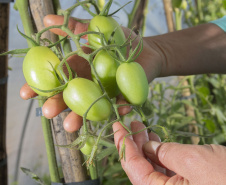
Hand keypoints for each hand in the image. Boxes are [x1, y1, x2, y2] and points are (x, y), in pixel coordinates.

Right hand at [19, 15, 161, 131]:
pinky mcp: (125, 98)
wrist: (147, 50)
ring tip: (70, 126)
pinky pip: (120, 105)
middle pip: (71, 96)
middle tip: (48, 113)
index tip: (26, 93)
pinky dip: (119, 108)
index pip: (58, 78)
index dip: (42, 86)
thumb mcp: (96, 30)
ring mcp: (106, 93)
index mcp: (81, 69)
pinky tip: (118, 110)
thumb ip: (74, 27)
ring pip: (91, 106)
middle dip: (58, 105)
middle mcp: (91, 84)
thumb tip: (46, 20)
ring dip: (81, 116)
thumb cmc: (121, 40)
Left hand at [113, 121, 225, 184]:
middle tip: (129, 123)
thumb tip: (147, 146)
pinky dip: (158, 153)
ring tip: (140, 127)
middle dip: (133, 142)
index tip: (117, 125)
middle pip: (139, 166)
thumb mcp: (193, 160)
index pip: (132, 166)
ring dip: (145, 145)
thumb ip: (165, 153)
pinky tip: (156, 140)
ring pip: (151, 166)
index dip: (123, 143)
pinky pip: (164, 169)